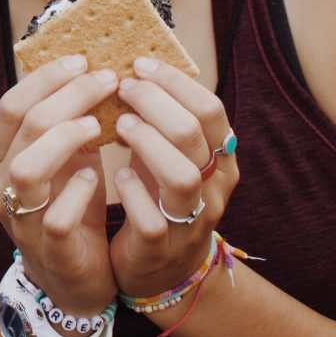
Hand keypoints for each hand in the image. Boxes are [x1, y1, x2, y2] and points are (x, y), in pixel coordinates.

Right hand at [0, 54, 119, 315]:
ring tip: (99, 125)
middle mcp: (4, 185)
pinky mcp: (52, 250)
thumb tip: (95, 71)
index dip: (47, 78)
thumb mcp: (67, 160)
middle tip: (107, 81)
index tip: (84, 60)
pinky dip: (77, 193)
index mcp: (3, 158)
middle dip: (68, 96)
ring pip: (28, 170)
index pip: (12, 105)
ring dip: (65, 139)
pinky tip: (98, 176)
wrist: (75, 280)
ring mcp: (22, 219)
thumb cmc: (72, 208)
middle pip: (23, 126)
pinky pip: (56, 218)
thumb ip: (71, 123)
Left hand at [107, 58, 238, 299]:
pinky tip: (116, 174)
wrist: (163, 272)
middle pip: (194, 135)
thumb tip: (136, 66)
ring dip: (146, 142)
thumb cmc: (160, 198)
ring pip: (182, 176)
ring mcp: (188, 221)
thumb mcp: (172, 157)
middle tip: (122, 88)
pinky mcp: (160, 250)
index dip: (175, 82)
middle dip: (155, 103)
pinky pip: (152, 220)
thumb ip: (164, 121)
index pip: (210, 110)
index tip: (139, 64)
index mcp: (219, 161)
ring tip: (120, 125)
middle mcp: (212, 190)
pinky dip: (132, 193)